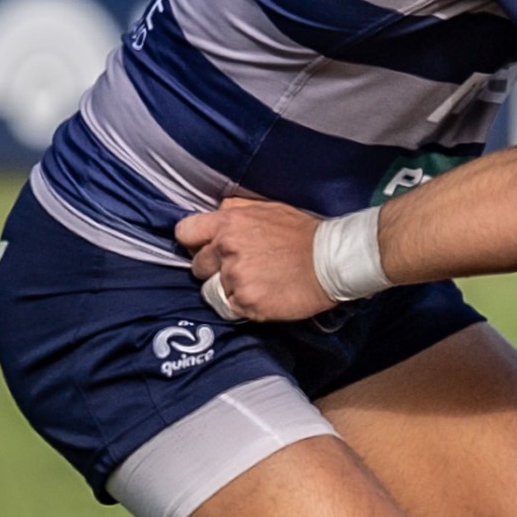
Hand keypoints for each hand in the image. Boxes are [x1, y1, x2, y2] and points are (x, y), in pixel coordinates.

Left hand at [174, 197, 333, 320]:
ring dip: (227, 290)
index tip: (205, 250)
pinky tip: (263, 297)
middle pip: (197, 266)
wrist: (332, 261)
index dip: (193, 243)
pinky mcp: (246, 302)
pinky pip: (228, 309)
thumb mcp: (267, 208)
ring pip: (211, 291)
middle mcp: (226, 248)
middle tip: (239, 270)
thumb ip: (235, 209)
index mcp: (228, 222)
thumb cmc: (303, 234)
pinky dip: (242, 306)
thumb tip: (216, 211)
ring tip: (254, 285)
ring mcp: (235, 277)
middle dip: (213, 270)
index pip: (185, 232)